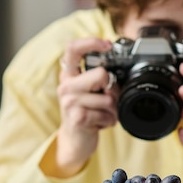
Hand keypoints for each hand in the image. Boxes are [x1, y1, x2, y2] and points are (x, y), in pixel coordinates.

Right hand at [54, 38, 118, 175]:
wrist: (75, 140)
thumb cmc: (87, 112)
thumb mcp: (90, 90)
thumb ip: (98, 76)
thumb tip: (116, 67)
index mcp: (69, 74)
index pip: (72, 48)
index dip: (91, 42)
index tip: (107, 45)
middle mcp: (66, 85)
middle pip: (100, 74)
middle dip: (112, 88)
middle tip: (107, 98)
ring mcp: (69, 102)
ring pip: (107, 98)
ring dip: (112, 109)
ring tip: (102, 114)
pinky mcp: (77, 118)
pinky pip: (106, 115)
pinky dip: (109, 121)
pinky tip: (98, 123)